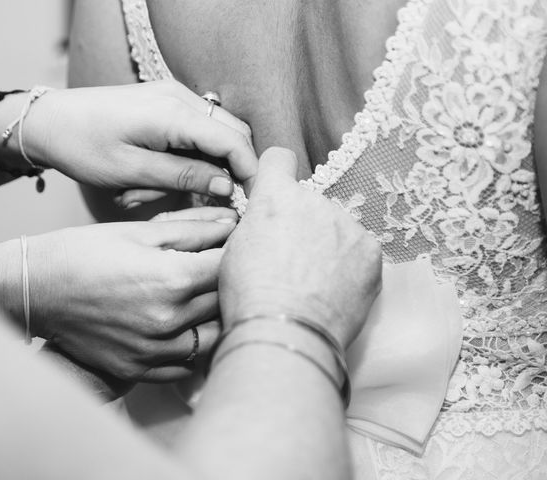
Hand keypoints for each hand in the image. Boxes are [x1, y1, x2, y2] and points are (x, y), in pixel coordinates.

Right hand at [0, 207, 237, 381]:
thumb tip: (231, 224)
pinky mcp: (140, 368)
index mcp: (173, 279)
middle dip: (227, 282)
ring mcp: (155, 350)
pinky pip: (186, 365)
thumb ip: (192, 229)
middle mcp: (169, 320)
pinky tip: (182, 327)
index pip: (229, 267)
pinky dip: (192, 346)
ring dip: (215, 317)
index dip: (235, 252)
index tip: (232, 246)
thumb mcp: (139, 231)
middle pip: (225, 302)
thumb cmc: (83, 252)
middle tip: (216, 269)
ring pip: (213, 338)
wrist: (35, 290)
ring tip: (201, 299)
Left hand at [23, 80, 255, 198]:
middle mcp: (179, 97)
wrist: (48, 121)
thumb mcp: (132, 171)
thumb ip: (184, 176)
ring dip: (200, 167)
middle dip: (229, 171)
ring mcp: (172, 97)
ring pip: (213, 136)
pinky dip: (186, 158)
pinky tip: (154, 178)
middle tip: (210, 204)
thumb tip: (227, 186)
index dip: (250, 172)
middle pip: (231, 134)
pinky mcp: (164, 104)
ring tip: (156, 192)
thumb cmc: (81, 146)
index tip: (252, 202)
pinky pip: (193, 132)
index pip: (233, 140)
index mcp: (172, 113)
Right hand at [219, 148, 381, 347]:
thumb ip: (256, 223)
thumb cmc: (250, 296)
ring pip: (336, 229)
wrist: (285, 332)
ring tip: (313, 285)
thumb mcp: (234, 250)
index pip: (278, 159)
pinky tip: (333, 291)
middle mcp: (315, 200)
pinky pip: (358, 251)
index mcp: (276, 196)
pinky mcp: (371, 251)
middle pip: (310, 204)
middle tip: (292, 263)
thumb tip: (266, 222)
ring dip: (328, 247)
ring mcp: (347, 225)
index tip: (277, 186)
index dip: (275, 172)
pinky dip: (349, 267)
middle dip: (303, 225)